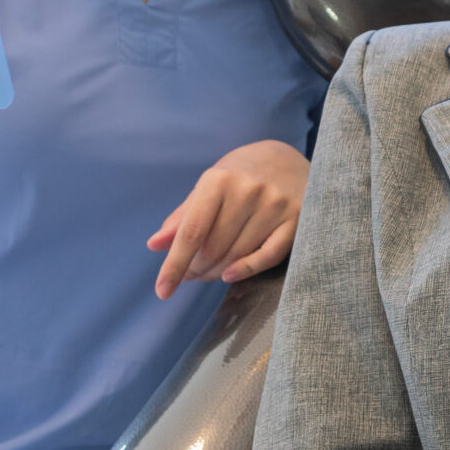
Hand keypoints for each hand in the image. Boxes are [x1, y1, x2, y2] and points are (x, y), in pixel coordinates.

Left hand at [147, 139, 308, 297]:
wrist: (288, 158)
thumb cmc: (239, 175)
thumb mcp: (208, 186)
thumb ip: (183, 216)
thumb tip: (154, 245)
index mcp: (219, 180)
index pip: (192, 232)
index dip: (174, 264)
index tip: (162, 291)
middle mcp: (247, 191)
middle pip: (213, 249)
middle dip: (197, 269)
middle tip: (193, 273)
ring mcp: (274, 205)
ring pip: (237, 255)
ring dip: (218, 272)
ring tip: (212, 271)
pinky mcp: (295, 219)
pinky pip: (268, 256)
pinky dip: (246, 271)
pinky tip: (230, 276)